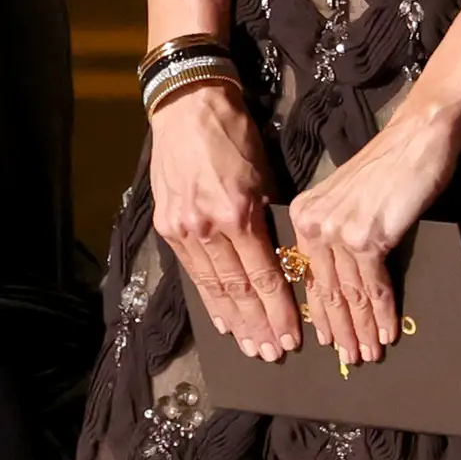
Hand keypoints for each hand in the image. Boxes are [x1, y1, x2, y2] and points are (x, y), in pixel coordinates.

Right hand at [150, 77, 297, 360]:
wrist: (187, 106)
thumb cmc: (234, 134)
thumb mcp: (264, 174)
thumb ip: (270, 219)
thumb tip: (283, 256)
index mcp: (238, 213)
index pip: (264, 275)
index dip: (279, 310)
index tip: (293, 334)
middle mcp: (207, 227)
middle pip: (238, 289)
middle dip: (258, 325)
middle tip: (273, 353)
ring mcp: (183, 229)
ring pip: (213, 287)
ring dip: (233, 321)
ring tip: (249, 346)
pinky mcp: (167, 226)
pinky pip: (193, 272)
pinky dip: (208, 298)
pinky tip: (221, 320)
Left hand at [284, 98, 460, 368]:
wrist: (418, 138)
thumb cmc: (390, 168)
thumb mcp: (350, 201)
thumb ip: (338, 235)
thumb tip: (345, 283)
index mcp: (303, 214)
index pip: (308, 274)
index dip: (319, 313)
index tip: (325, 340)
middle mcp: (314, 223)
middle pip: (326, 290)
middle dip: (339, 330)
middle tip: (349, 358)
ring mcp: (339, 232)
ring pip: (348, 294)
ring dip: (361, 330)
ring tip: (369, 354)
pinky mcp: (367, 238)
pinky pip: (373, 288)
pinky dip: (382, 315)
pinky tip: (388, 333)